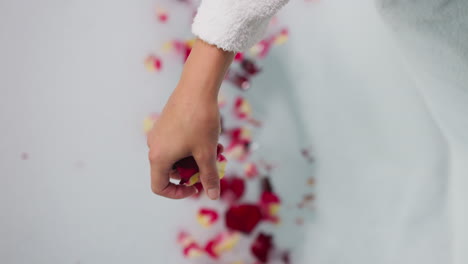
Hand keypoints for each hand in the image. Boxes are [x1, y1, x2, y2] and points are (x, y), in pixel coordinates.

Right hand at [147, 39, 233, 199]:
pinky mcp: (166, 123)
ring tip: (217, 150)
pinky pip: (176, 143)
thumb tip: (212, 195)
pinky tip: (212, 138)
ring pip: (177, 156)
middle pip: (170, 171)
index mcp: (159, 157)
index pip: (159, 187)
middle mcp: (154, 146)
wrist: (197, 87)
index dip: (177, 193)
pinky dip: (192, 146)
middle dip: (193, 172)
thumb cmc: (200, 121)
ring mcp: (159, 133)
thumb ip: (209, 176)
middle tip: (212, 166)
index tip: (196, 187)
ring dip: (196, 158)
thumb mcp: (207, 152)